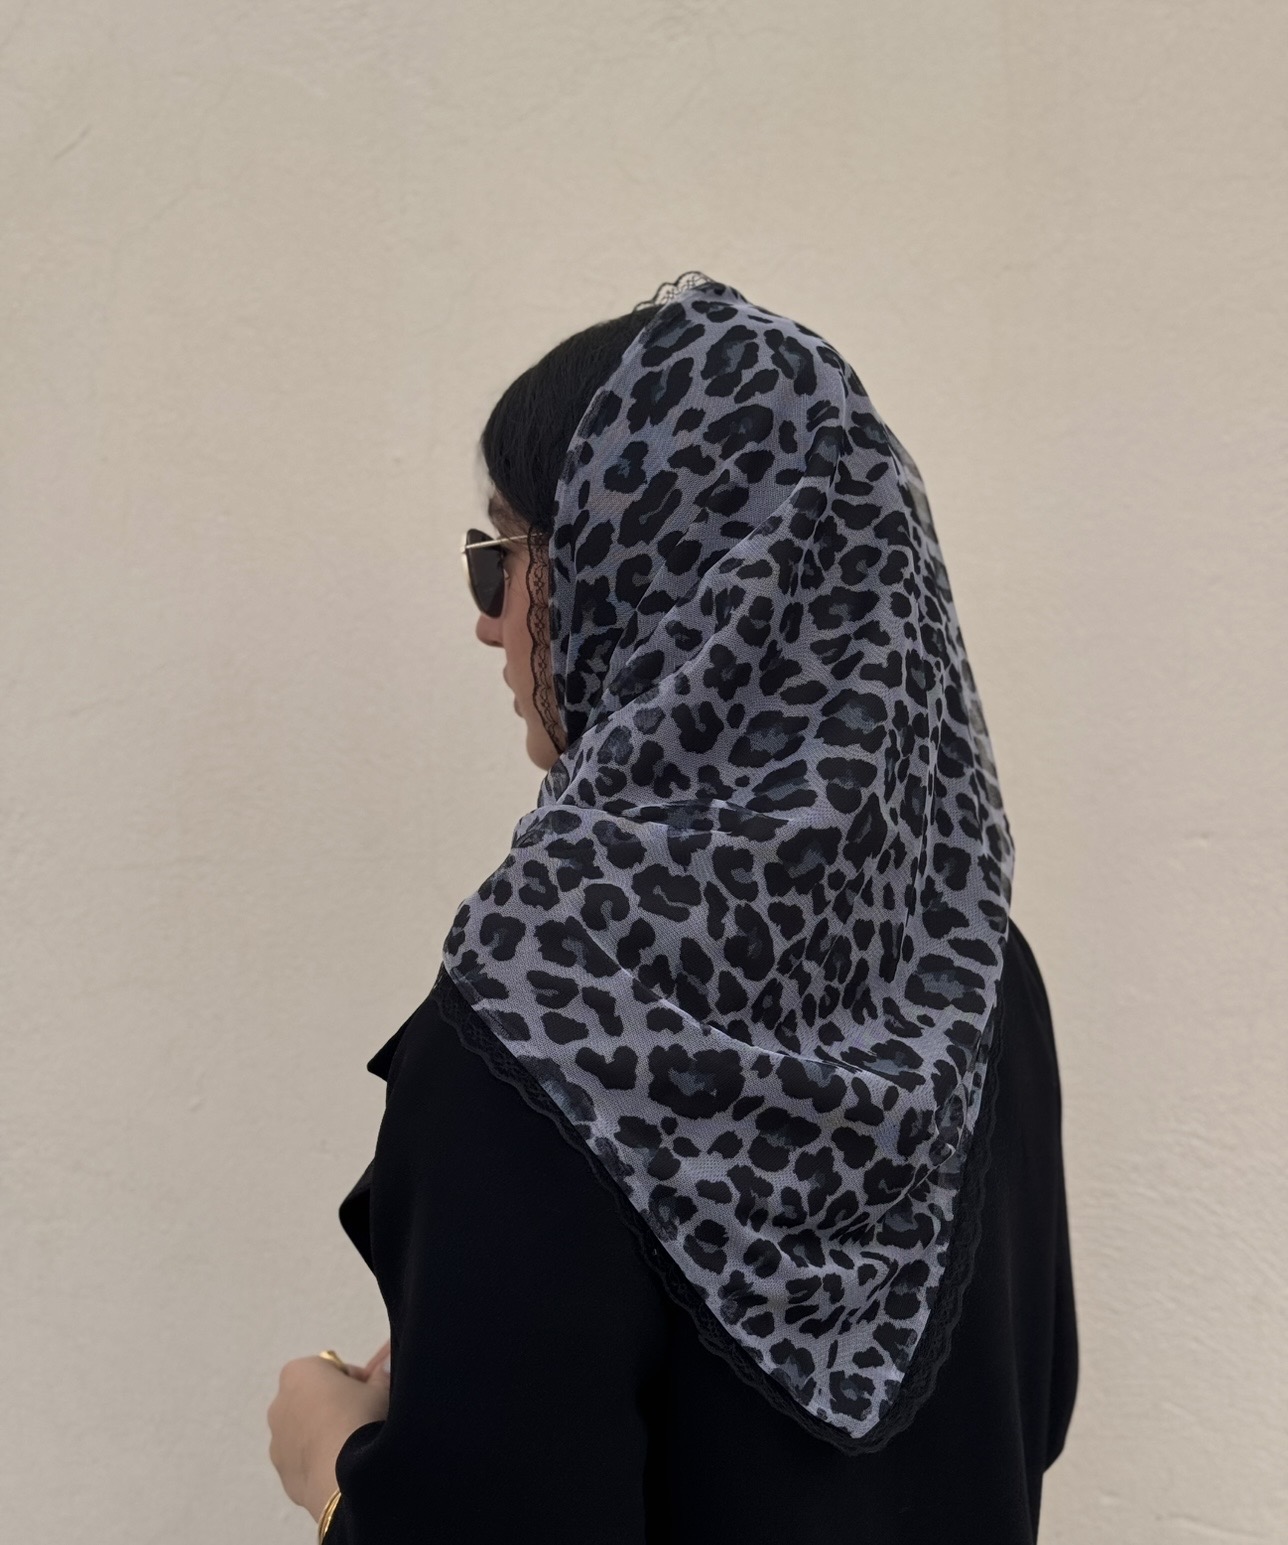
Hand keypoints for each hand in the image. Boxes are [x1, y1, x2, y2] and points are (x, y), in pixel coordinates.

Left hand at [267, 1352, 390, 1521]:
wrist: (343, 1474)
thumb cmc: (360, 1417)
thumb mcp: (381, 1388)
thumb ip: (380, 1375)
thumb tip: (384, 1370)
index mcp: (300, 1372)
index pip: (332, 1368)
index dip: (356, 1380)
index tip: (372, 1393)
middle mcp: (280, 1403)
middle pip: (313, 1399)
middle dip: (335, 1405)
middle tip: (363, 1417)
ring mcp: (277, 1440)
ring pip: (304, 1431)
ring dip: (323, 1434)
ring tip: (354, 1447)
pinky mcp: (282, 1472)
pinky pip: (303, 1460)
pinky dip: (318, 1460)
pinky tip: (341, 1467)